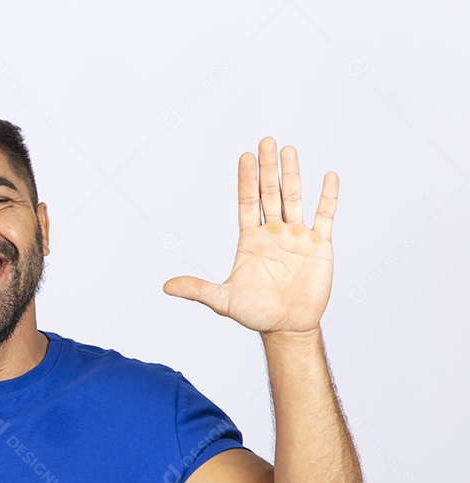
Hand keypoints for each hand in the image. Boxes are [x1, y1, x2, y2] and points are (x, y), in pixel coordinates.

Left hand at [163, 137, 337, 335]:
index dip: (246, 180)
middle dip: (267, 169)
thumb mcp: (223, 300)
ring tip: (288, 150)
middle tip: (266, 141)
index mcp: (250, 240)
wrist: (287, 328)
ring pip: (294, 199)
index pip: (247, 203)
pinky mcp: (319, 246)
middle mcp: (273, 233)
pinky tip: (328, 176)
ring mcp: (296, 237)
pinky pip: (325, 216)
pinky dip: (327, 197)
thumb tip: (167, 287)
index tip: (245, 157)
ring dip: (292, 175)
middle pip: (269, 194)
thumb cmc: (255, 314)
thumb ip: (198, 289)